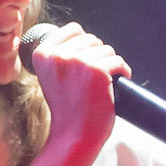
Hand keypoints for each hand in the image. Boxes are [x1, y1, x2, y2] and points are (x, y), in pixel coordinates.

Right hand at [31, 21, 130, 156]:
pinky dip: (122, 72)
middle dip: (97, 56)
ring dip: (110, 65)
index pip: (74, 29)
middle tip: (92, 80)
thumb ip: (60, 55)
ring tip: (102, 84)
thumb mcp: (52, 76)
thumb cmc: (67, 108)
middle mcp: (58, 55)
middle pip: (92, 39)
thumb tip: (82, 35)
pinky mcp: (98, 70)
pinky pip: (119, 61)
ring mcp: (79, 61)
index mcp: (42, 53)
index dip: (85, 45)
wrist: (73, 136)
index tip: (84, 65)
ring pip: (107, 50)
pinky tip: (115, 84)